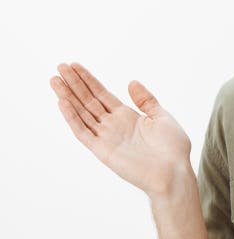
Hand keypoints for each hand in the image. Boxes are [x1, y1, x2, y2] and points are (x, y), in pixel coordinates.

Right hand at [50, 62, 192, 199]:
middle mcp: (113, 125)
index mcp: (127, 117)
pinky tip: (62, 102)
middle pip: (88, 101)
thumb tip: (131, 82)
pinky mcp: (102, 150)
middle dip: (74, 84)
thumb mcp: (162, 117)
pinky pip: (83, 132)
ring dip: (68, 96)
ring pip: (81, 113)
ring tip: (54, 80)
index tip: (75, 66)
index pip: (102, 95)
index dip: (88, 80)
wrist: (173, 172)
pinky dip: (72, 117)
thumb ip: (146, 100)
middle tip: (60, 66)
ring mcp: (106, 137)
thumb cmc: (172, 148)